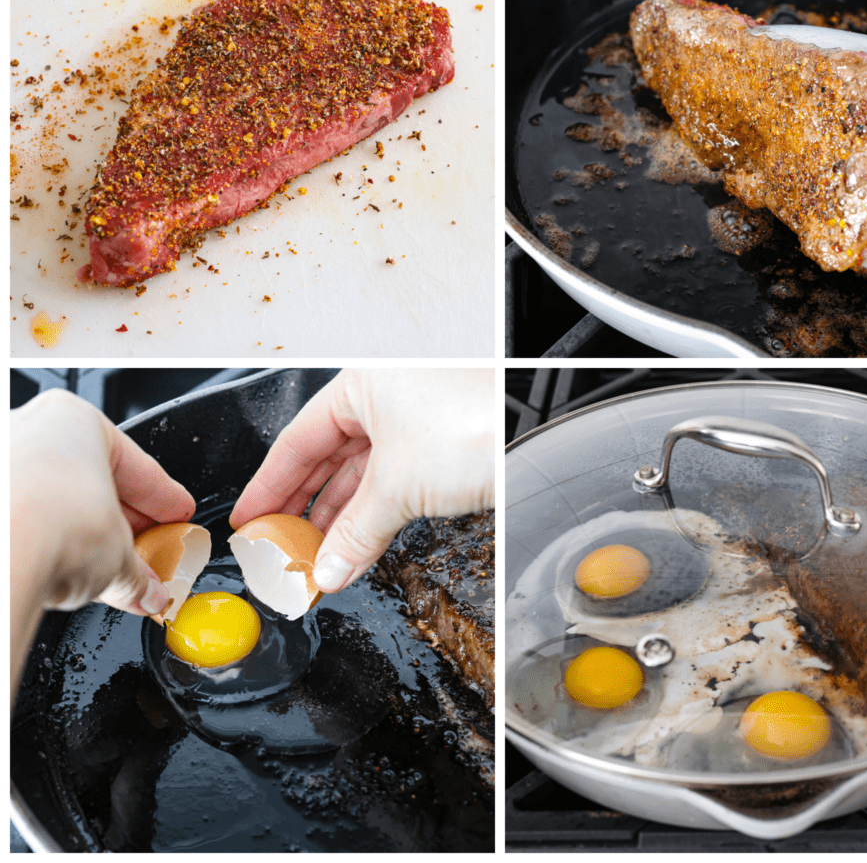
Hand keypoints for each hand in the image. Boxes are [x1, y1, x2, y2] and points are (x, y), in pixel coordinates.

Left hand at [11, 389, 195, 695]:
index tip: (178, 519)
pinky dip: (45, 546)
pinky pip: (23, 521)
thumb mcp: (120, 555)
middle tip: (148, 553)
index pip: (137, 468)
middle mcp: (27, 432)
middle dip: (123, 524)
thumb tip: (146, 590)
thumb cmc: (49, 527)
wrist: (0, 558)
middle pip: (92, 484)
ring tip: (107, 573)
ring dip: (83, 538)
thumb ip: (138, 571)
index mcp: (73, 420)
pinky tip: (62, 573)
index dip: (166, 501)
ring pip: (53, 503)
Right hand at [230, 368, 493, 591]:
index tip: (250, 519)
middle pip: (328, 460)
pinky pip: (394, 485)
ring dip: (340, 522)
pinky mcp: (443, 447)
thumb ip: (356, 532)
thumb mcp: (398, 485)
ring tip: (316, 560)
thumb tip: (326, 565)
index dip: (270, 485)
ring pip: (363, 477)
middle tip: (278, 549)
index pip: (298, 441)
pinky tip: (357, 549)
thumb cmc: (475, 422)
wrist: (534, 428)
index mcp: (362, 385)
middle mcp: (387, 397)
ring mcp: (415, 422)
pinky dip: (375, 519)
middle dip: (305, 510)